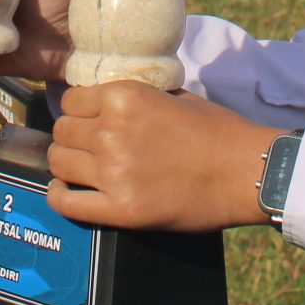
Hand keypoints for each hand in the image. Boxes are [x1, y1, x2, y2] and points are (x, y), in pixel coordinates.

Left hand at [47, 83, 276, 232]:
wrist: (245, 171)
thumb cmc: (216, 131)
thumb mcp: (172, 95)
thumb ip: (134, 97)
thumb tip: (104, 101)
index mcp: (124, 97)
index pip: (71, 101)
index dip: (78, 112)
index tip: (86, 121)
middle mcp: (112, 131)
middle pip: (62, 131)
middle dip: (71, 137)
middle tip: (85, 146)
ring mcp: (114, 171)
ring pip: (59, 162)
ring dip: (66, 164)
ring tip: (80, 168)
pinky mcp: (121, 208)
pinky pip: (67, 202)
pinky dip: (60, 197)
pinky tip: (65, 192)